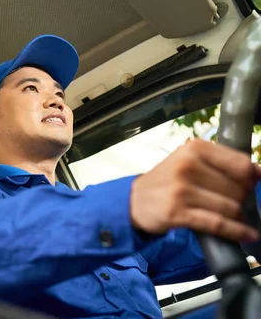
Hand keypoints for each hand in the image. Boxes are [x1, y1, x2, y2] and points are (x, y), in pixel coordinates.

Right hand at [130, 139, 260, 242]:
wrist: (135, 200)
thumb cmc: (168, 180)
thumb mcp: (190, 161)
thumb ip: (222, 163)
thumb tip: (259, 173)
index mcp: (194, 149)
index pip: (241, 164)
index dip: (252, 177)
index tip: (253, 184)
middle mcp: (187, 166)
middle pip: (238, 188)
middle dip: (242, 199)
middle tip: (234, 202)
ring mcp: (181, 190)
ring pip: (231, 207)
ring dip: (238, 216)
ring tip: (234, 217)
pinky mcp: (177, 212)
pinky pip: (218, 224)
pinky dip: (237, 231)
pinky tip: (248, 234)